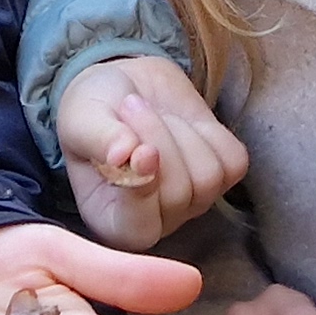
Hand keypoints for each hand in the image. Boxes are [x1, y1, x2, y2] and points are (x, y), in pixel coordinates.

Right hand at [53, 56, 250, 250]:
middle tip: (130, 106)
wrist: (125, 85)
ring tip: (150, 111)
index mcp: (112, 222)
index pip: (139, 228)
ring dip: (180, 131)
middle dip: (157, 138)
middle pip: (179, 193)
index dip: (144, 190)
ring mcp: (193, 202)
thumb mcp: (81, 120)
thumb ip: (99, 140)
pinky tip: (182, 122)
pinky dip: (210, 133)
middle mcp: (156, 221)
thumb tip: (124, 155)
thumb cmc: (94, 112)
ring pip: (209, 176)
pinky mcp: (223, 176)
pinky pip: (234, 161)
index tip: (138, 147)